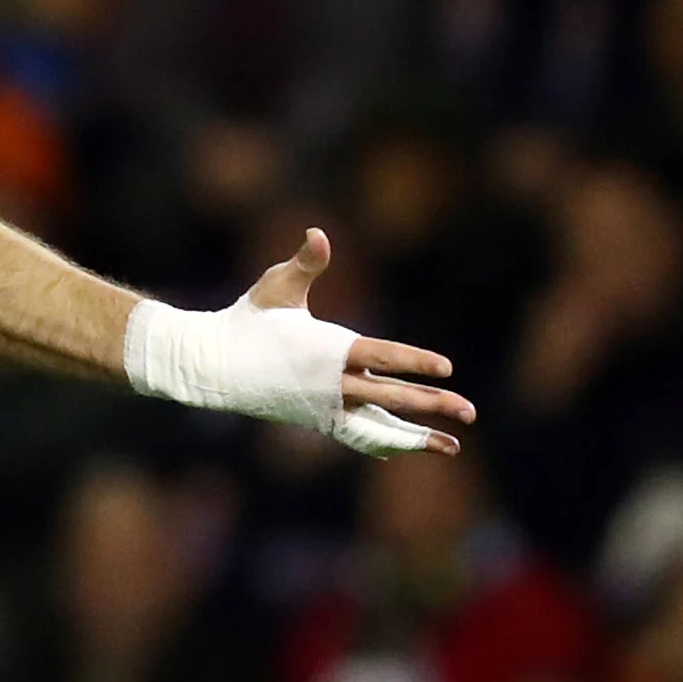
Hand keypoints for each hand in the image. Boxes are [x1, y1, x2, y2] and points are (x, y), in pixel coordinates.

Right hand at [248, 230, 475, 455]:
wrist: (213, 367)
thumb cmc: (247, 320)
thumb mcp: (276, 287)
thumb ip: (305, 263)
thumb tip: (318, 233)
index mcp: (327, 349)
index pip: (382, 358)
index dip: (416, 362)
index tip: (447, 369)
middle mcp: (332, 383)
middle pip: (392, 397)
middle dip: (433, 404)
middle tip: (469, 411)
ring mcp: (326, 407)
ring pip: (381, 427)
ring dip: (417, 437)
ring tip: (450, 447)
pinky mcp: (318, 420)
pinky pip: (361, 436)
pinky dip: (386, 443)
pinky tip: (410, 448)